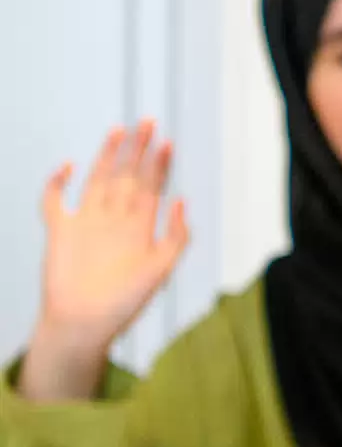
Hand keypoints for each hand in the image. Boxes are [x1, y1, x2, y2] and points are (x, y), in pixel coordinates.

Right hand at [24, 122, 191, 400]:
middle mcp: (114, 220)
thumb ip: (175, 236)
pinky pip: (54, 202)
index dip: (160, 164)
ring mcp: (86, 223)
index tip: (167, 142)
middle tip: (148, 121)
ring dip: (107, 156)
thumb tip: (181, 201)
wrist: (84, 324)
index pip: (152, 187)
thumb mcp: (161, 269)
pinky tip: (67, 166)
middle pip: (128, 176)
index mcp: (139, 227)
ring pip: (97, 180)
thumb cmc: (124, 303)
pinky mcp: (60, 232)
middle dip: (138, 150)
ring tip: (120, 130)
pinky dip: (57, 184)